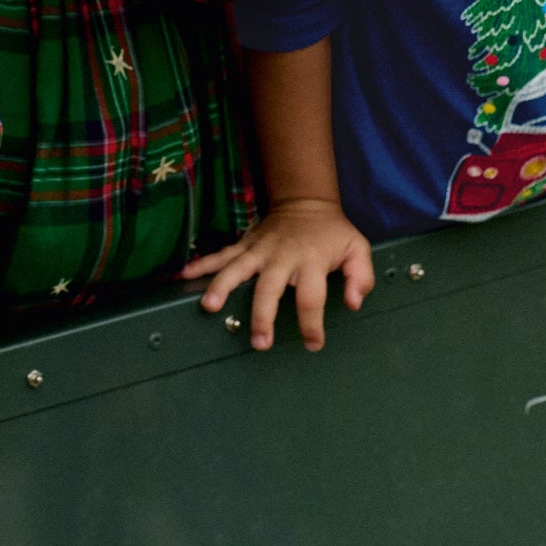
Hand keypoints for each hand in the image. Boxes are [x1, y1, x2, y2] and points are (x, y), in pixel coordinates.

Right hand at [183, 198, 374, 351]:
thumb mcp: (357, 249)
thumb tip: (353, 302)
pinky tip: (184, 276)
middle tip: (259, 341)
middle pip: (270, 288)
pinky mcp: (246, 245)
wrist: (307, 202)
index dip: (312, 323)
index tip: (312, 343)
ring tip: (210, 307)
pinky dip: (202, 264)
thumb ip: (360, 276)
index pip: (312, 297)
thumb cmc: (332, 233)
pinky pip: (221, 255)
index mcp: (312, 260)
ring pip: (238, 269)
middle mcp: (283, 256)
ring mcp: (261, 250)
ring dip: (222, 287)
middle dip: (262, 316)